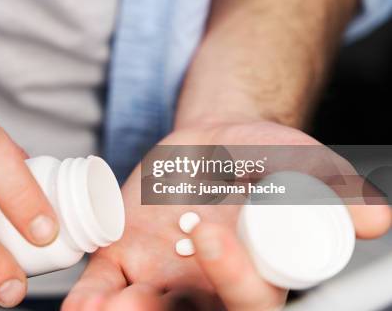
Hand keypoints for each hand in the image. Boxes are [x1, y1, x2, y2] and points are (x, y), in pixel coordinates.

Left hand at [63, 120, 390, 310]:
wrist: (214, 145)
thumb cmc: (264, 159)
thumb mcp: (301, 165)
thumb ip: (331, 190)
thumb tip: (377, 217)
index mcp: (254, 270)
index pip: (249, 296)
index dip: (233, 277)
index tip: (210, 235)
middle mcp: (207, 285)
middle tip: (136, 303)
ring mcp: (162, 274)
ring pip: (141, 308)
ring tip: (101, 308)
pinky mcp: (123, 257)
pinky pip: (103, 284)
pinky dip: (88, 296)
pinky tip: (76, 301)